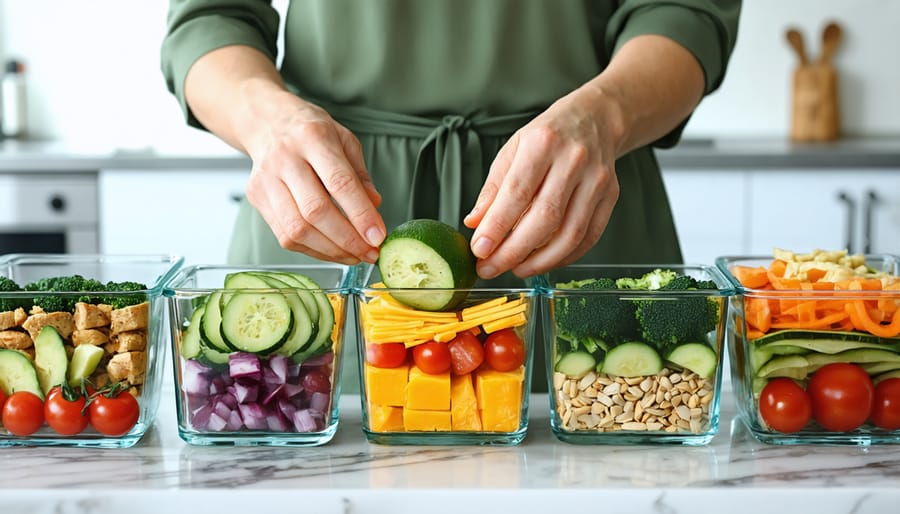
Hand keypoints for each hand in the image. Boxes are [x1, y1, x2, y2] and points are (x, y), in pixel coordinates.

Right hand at [243, 90, 385, 263]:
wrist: (266, 121)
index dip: (361, 215)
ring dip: (330, 250)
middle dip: (347, 239)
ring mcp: (266, 180)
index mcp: (313, 138)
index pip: (339, 183)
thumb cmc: (310, 131)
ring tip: (354, 255)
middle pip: (316, 211)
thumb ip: (360, 175)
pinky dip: (313, 249)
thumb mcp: (344, 140)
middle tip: (370, 253)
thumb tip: (374, 208)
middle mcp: (285, 158)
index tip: (378, 236)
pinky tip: (332, 250)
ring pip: (297, 229)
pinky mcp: (257, 198)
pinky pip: (285, 235)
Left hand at [464, 87, 621, 278]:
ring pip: (570, 233)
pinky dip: (564, 257)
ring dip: (539, 261)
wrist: (595, 120)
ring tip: (515, 269)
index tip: (479, 250)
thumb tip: (475, 223)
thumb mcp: (512, 150)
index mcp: (543, 143)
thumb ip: (493, 188)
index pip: (517, 192)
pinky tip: (543, 262)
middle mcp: (573, 160)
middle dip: (514, 251)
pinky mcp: (610, 197)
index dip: (497, 226)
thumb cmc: (549, 136)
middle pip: (545, 217)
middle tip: (491, 268)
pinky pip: (588, 237)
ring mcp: (596, 180)